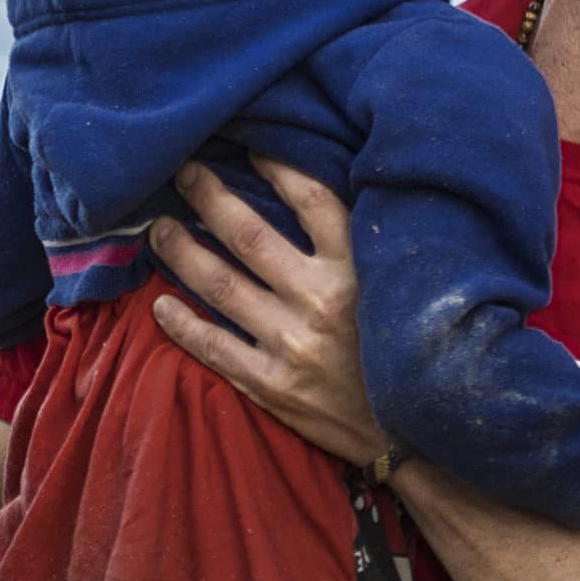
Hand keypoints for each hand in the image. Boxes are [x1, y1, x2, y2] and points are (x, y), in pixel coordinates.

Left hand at [148, 156, 386, 463]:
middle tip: (184, 173)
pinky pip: (215, 348)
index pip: (312, 200)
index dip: (277, 167)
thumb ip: (368, 248)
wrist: (419, 432)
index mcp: (359, 269)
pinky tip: (161, 305)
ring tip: (160, 231)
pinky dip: (183, 326)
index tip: (250, 148)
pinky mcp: (275, 385)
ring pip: (220, 285)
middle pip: (248, 234)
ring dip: (182, 252)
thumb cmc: (407, 351)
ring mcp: (293, 344)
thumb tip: (322, 197)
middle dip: (208, 196)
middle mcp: (322, 301)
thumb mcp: (401, 289)